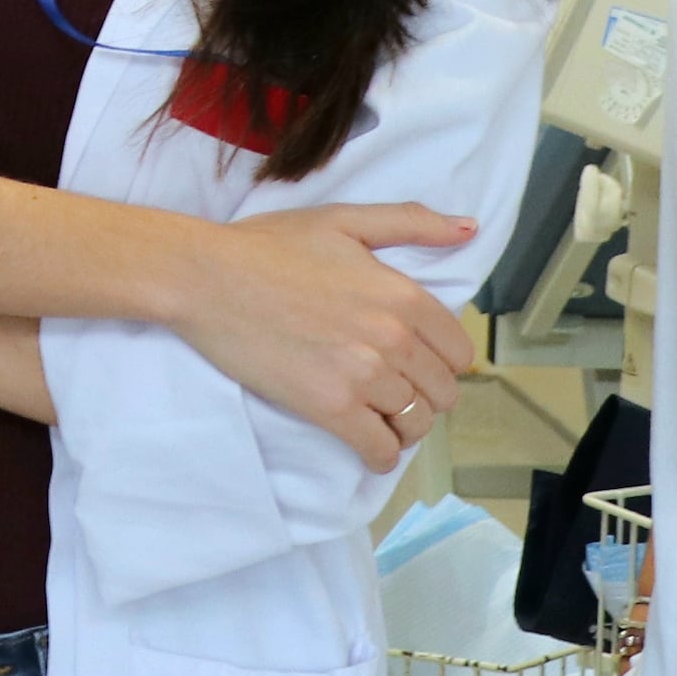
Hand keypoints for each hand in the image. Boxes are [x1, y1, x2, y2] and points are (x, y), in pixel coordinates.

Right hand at [163, 204, 484, 466]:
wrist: (206, 278)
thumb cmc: (268, 246)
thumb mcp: (343, 220)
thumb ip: (411, 222)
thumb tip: (469, 228)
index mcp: (403, 294)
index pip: (457, 351)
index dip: (443, 361)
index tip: (422, 365)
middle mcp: (393, 337)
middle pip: (442, 392)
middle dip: (426, 396)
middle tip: (400, 393)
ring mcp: (363, 375)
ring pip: (414, 422)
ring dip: (403, 426)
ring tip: (383, 419)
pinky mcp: (330, 407)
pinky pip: (379, 449)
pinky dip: (380, 455)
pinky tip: (370, 448)